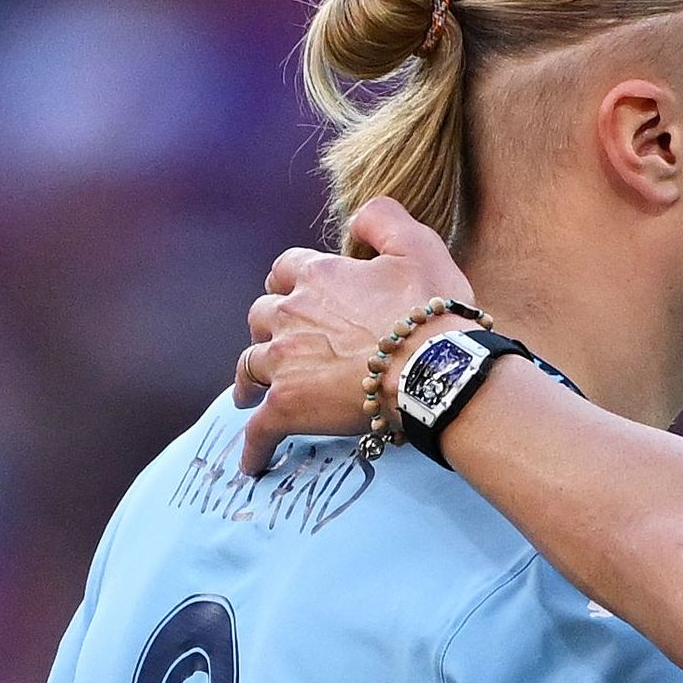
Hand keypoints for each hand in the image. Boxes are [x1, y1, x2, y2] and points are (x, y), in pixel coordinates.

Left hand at [235, 196, 462, 472]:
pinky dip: (254, 446)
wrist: (435, 372)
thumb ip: (383, 218)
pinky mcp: (287, 407)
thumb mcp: (418, 245)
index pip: (287, 269)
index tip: (298, 294)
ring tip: (248, 394)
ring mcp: (283, 362)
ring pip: (248, 365)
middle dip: (267, 326)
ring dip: (247, 378)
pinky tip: (253, 464)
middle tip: (278, 344)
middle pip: (261, 315)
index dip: (291, 281)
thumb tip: (357, 219)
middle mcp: (290, 314)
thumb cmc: (432, 313)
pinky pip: (259, 429)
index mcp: (316, 276)